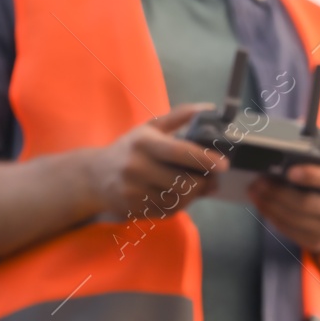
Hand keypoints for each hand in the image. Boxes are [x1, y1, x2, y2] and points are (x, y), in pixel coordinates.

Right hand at [85, 103, 228, 217]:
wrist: (94, 176)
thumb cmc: (130, 148)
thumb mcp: (150, 127)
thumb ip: (179, 117)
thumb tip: (209, 109)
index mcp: (143, 142)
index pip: (179, 152)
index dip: (204, 159)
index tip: (224, 165)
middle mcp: (136, 167)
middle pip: (183, 181)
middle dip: (203, 181)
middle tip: (212, 177)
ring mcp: (133, 191)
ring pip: (178, 199)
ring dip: (194, 194)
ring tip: (197, 185)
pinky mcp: (134, 209)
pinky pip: (168, 211)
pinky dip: (180, 204)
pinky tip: (179, 195)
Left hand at [247, 160, 319, 253]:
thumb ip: (314, 164)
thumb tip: (283, 158)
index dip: (312, 175)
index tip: (290, 171)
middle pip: (307, 203)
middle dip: (279, 192)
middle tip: (259, 182)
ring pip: (294, 219)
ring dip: (270, 205)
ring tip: (255, 192)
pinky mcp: (317, 242)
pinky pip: (289, 230)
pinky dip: (272, 216)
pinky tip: (262, 205)